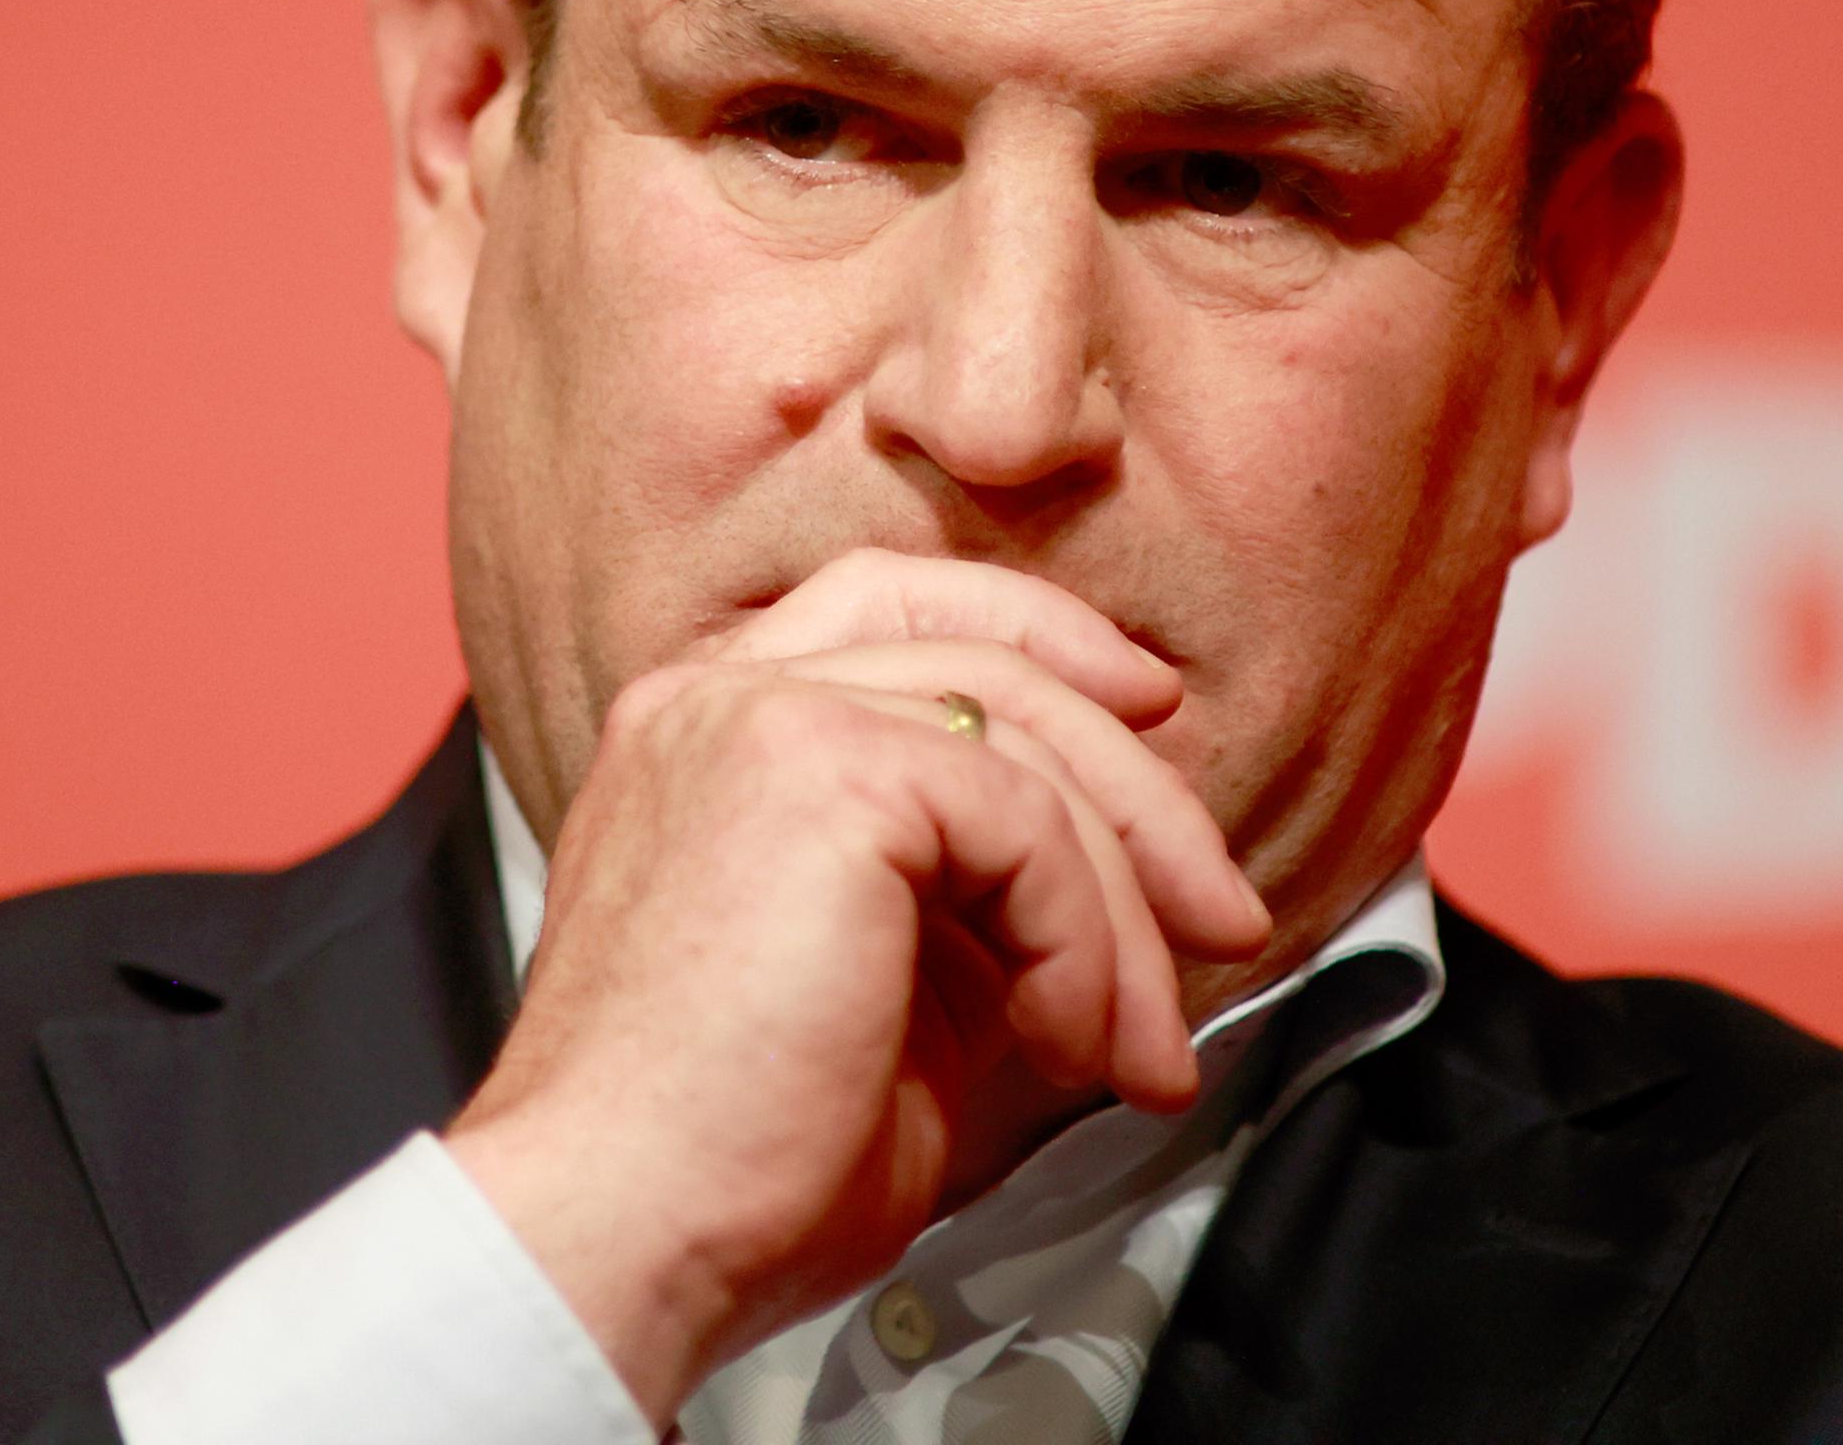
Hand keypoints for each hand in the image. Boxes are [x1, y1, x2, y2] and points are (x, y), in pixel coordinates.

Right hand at [443, 552, 1270, 1420]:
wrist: (620, 1236)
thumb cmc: (722, 1166)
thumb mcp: (874, 993)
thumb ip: (959, 903)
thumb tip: (1096, 893)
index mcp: (705, 732)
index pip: (894, 606)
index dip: (1040, 640)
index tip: (1149, 721)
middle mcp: (718, 696)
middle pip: (989, 657)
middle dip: (1136, 790)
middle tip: (1222, 917)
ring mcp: (763, 717)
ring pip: (1030, 745)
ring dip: (1125, 908)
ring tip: (1143, 1049)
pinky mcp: (827, 770)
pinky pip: (1027, 824)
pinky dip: (1082, 942)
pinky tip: (1063, 1046)